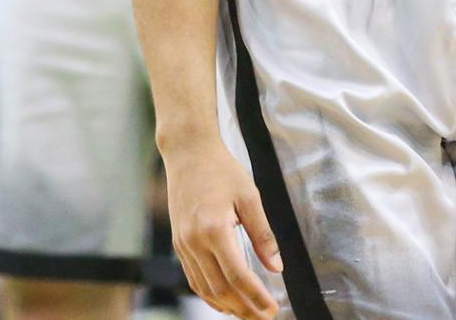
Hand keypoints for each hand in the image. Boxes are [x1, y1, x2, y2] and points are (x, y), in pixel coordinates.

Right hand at [163, 136, 280, 318]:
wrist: (187, 152)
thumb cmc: (220, 169)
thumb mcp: (250, 196)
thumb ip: (263, 235)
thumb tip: (276, 267)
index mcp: (214, 229)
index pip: (238, 276)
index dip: (256, 297)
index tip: (272, 309)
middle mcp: (194, 241)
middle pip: (221, 289)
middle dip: (245, 309)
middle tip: (264, 317)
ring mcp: (183, 245)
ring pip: (205, 289)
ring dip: (228, 307)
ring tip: (248, 314)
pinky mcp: (178, 244)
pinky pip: (193, 279)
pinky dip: (210, 295)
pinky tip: (225, 302)